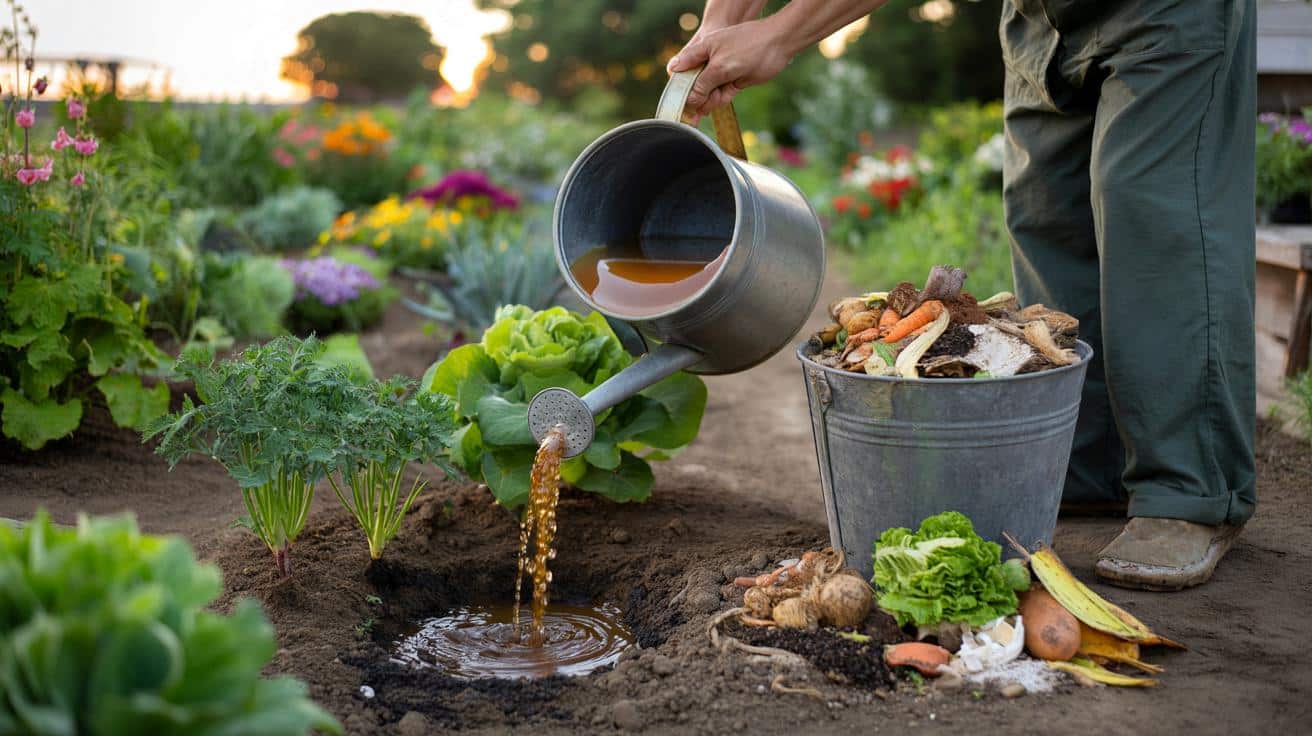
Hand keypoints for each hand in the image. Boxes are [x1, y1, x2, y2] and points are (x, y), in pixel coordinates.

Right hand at [665, 17, 793, 122]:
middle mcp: (710, 60)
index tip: (678, 104)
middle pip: (695, 84)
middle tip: (692, 116)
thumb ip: (703, 84)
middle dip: (694, 99)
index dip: (678, 87)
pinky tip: (717, 104)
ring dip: (708, 101)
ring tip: (707, 110)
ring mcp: (723, 70)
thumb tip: (690, 99)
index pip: (681, 70)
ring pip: (709, 91)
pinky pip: (722, 94)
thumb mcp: (720, 67)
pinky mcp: (735, 79)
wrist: (778, 43)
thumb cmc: (748, 47)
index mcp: (701, 51)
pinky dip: (720, 100)